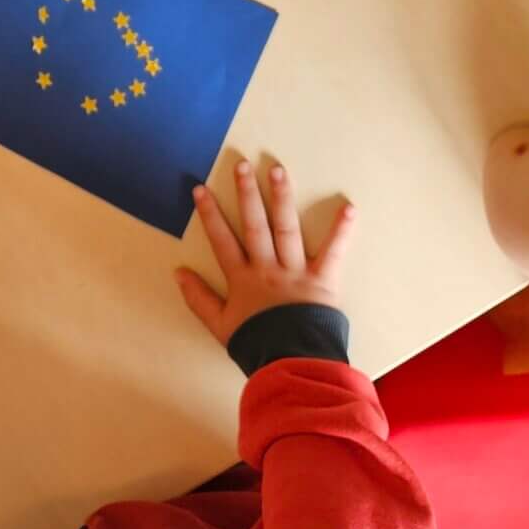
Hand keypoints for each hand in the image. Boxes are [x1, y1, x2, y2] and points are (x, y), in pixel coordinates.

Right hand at [179, 158, 355, 344]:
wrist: (291, 364)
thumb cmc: (257, 346)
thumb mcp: (220, 326)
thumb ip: (199, 299)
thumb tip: (178, 273)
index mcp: (242, 279)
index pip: (222, 241)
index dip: (210, 215)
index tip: (201, 189)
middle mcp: (267, 268)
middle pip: (254, 226)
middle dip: (246, 194)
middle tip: (241, 165)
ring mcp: (295, 271)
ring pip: (286, 229)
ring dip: (281, 199)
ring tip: (278, 171)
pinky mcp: (322, 280)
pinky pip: (333, 252)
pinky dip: (342, 231)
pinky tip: (350, 208)